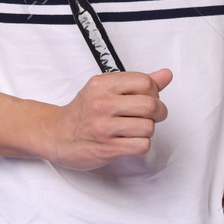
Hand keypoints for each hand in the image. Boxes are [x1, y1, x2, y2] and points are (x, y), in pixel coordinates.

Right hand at [45, 68, 171, 170]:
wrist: (57, 135)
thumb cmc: (84, 112)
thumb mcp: (105, 89)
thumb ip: (137, 82)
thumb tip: (166, 75)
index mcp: (103, 84)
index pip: (145, 82)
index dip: (154, 92)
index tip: (148, 98)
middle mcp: (102, 103)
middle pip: (150, 105)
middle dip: (158, 112)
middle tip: (150, 116)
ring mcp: (103, 127)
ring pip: (148, 127)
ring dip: (148, 130)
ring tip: (135, 129)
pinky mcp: (107, 148)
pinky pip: (141, 145)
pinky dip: (141, 144)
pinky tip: (129, 141)